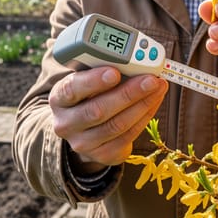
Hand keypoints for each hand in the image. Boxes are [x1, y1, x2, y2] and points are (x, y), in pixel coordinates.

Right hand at [49, 66, 167, 172]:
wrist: (83, 128)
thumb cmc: (90, 94)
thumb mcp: (88, 79)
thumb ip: (104, 69)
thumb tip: (136, 62)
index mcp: (59, 99)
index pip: (71, 90)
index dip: (93, 81)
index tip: (114, 72)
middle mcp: (66, 124)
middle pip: (97, 111)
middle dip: (128, 93)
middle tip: (150, 79)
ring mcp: (83, 143)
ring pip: (116, 125)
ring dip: (142, 104)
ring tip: (158, 87)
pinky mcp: (102, 155)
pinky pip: (128, 137)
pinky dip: (145, 117)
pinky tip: (153, 102)